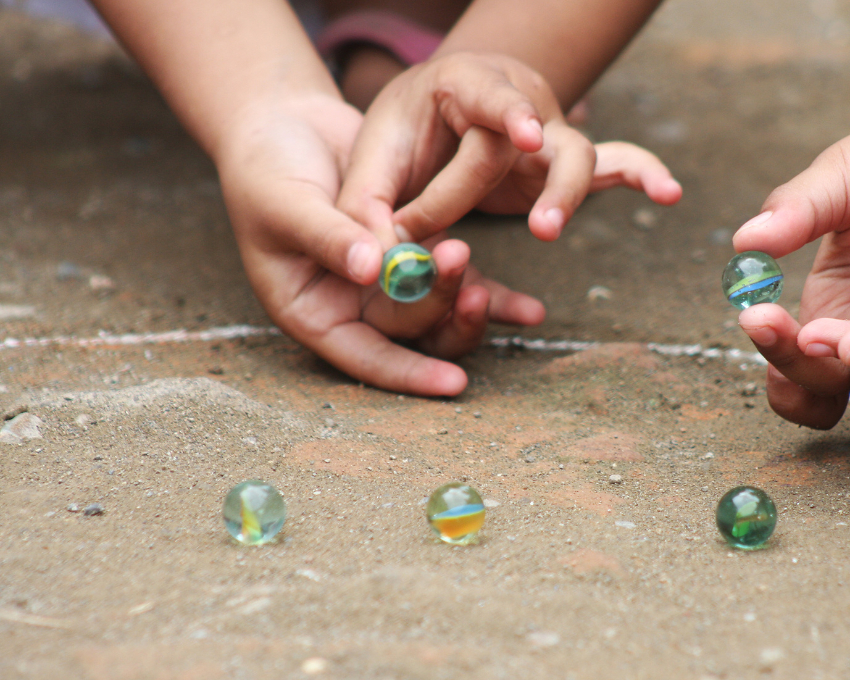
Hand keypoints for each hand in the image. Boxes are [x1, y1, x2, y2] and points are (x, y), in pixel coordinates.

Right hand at [217, 94, 542, 395]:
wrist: (283, 126)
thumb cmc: (266, 170)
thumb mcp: (287, 204)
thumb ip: (329, 238)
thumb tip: (371, 269)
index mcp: (313, 313)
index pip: (365, 359)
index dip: (409, 373)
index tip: (454, 382)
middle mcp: (354, 309)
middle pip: (409, 331)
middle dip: (440, 306)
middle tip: (460, 262)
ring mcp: (389, 286)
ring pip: (439, 313)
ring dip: (470, 304)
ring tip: (499, 294)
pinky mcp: (417, 255)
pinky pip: (459, 284)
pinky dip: (493, 294)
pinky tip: (530, 311)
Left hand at [336, 51, 680, 245]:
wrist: (430, 122)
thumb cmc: (397, 142)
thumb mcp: (368, 169)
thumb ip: (366, 212)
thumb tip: (375, 269)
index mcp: (459, 84)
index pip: (488, 95)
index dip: (509, 113)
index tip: (527, 134)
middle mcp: (514, 103)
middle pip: (538, 138)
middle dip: (527, 188)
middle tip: (539, 229)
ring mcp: (547, 134)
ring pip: (579, 156)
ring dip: (570, 197)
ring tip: (550, 234)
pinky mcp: (563, 166)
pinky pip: (615, 166)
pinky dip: (643, 176)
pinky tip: (670, 194)